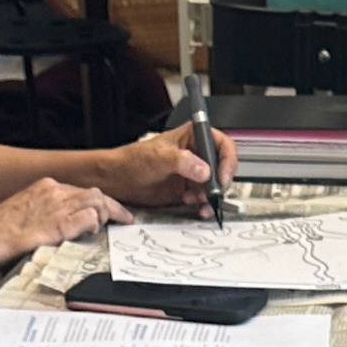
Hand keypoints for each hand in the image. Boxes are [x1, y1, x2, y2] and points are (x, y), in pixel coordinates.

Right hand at [0, 179, 128, 269]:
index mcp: (43, 187)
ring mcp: (55, 206)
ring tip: (105, 230)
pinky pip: (89, 219)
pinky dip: (95, 226)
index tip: (110, 212)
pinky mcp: (56, 225)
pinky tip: (90, 234)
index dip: (100, 202)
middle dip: (112, 207)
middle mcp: (52, 192)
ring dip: (106, 216)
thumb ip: (45, 215)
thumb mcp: (24, 215)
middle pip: (95, 193)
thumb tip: (64, 225)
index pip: (81, 190)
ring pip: (96, 201)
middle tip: (122, 220)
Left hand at [98, 125, 239, 208]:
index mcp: (193, 137)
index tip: (222, 176)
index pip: (222, 145)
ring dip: (212, 197)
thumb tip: (204, 171)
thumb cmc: (133, 160)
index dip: (227, 160)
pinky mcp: (189, 190)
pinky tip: (198, 208)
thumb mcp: (159, 157)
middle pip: (222, 168)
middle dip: (220, 183)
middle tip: (214, 193)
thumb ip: (183, 161)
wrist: (119, 180)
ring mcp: (194, 173)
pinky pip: (205, 199)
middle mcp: (197, 155)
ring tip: (200, 202)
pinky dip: (205, 206)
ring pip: (215, 186)